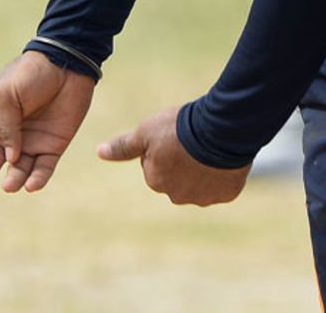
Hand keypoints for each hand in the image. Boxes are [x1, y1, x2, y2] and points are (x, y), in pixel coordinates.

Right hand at [0, 51, 95, 192]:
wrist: (67, 64)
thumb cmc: (32, 73)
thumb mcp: (7, 93)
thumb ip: (5, 125)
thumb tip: (10, 157)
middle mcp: (8, 136)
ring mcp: (31, 142)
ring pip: (16, 171)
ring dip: (12, 180)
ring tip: (11, 184)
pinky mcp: (54, 145)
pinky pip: (43, 169)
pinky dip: (37, 180)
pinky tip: (32, 185)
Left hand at [99, 107, 250, 205]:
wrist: (223, 130)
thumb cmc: (181, 127)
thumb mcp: (147, 131)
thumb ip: (124, 146)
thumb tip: (99, 152)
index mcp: (155, 181)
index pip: (156, 165)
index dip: (166, 147)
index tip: (175, 135)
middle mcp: (177, 196)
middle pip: (178, 178)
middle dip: (184, 163)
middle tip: (194, 140)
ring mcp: (203, 198)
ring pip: (201, 183)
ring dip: (204, 170)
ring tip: (212, 146)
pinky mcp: (226, 194)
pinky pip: (223, 185)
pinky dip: (224, 174)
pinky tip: (225, 157)